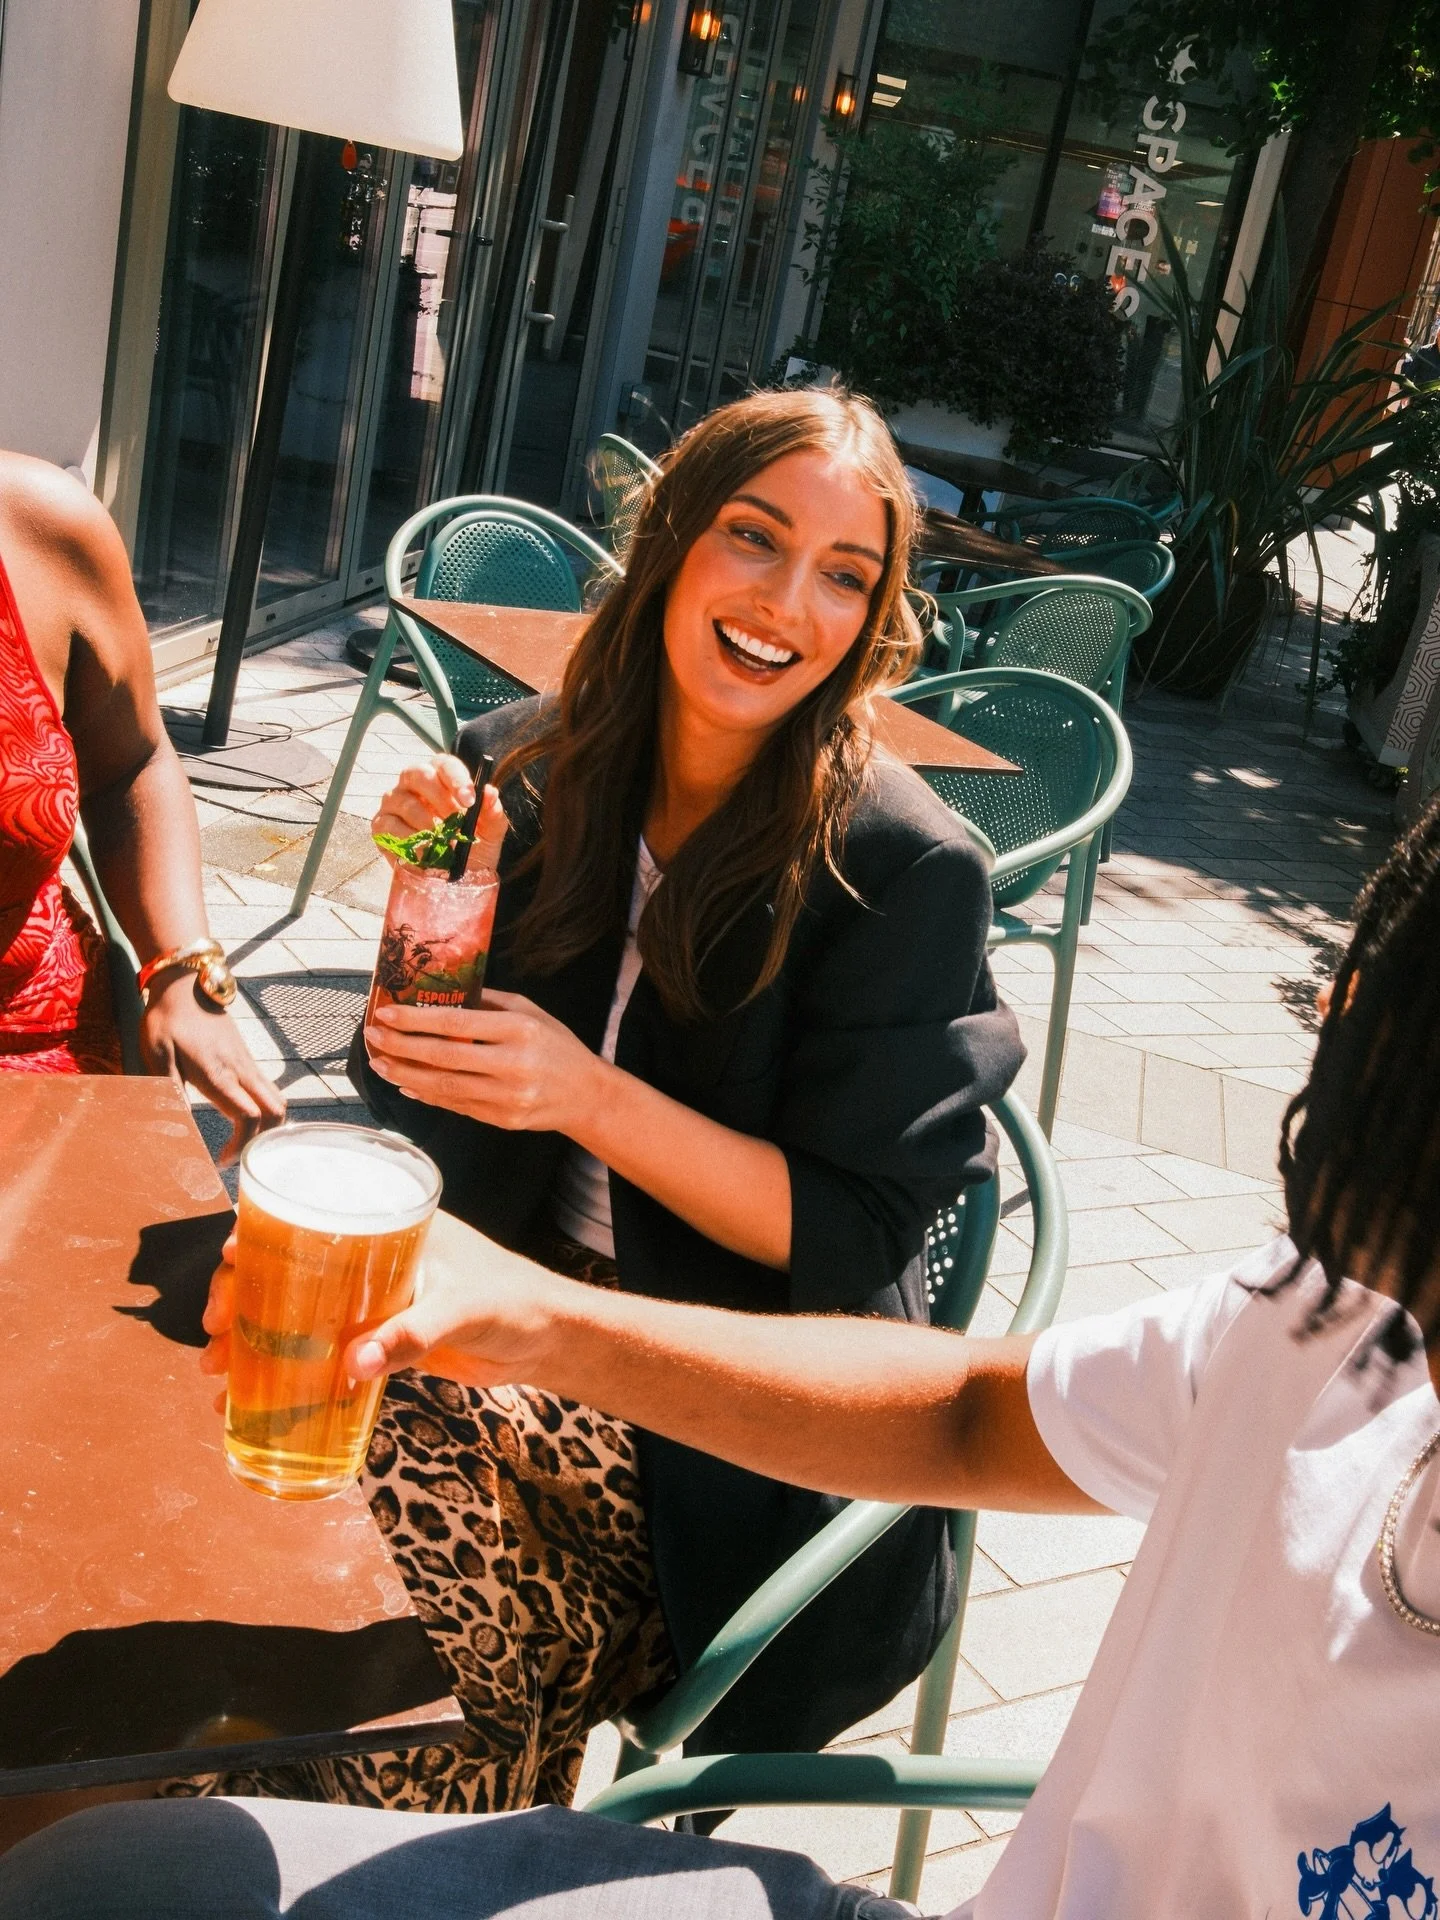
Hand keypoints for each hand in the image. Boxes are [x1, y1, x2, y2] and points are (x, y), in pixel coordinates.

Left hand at [141, 971, 285, 1162]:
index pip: (248, 1117)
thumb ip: (170, 1087)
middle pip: (275, 1112)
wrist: (185, 985)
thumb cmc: (168, 1020)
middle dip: (263, 1140)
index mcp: (219, 1074)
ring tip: (242, 1140)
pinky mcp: (247, 1059)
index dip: (240, 1145)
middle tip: (237, 1154)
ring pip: (277, 1101)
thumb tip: (179, 1120)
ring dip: (268, 1125)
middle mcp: (240, 1071)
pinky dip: (265, 1110)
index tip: (221, 1161)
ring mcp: (248, 1064)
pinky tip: (242, 1117)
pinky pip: (267, 1090)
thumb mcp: (157, 1054)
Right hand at [201, 1210, 565, 1397]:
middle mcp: (370, 1255)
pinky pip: (317, 1349)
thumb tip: (351, 1365)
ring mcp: (369, 1297)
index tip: (230, 1261)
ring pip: (293, 1309)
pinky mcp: (378, 1337)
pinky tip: (249, 1397)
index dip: (260, 1233)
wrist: (547, 1339)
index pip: (312, 1214)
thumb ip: (413, 1335)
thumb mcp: (465, 1309)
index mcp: (390, 1224)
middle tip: (212, 1329)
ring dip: (249, 1335)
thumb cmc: (515, 1302)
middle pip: (286, 1264)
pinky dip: (283, 1369)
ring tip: (214, 1371)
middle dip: (239, 1293)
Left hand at [365, 990, 605, 1136]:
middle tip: (373, 1037)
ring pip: (444, 1086)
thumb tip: (441, 994)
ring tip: (380, 1062)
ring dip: (405, 1074)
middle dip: (401, 1046)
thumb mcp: (531, 1012)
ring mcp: (507, 1097)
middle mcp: (513, 1065)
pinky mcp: (501, 1119)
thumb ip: (488, 1002)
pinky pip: (455, 1105)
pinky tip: (407, 1082)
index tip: (386, 1014)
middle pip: (443, 1057)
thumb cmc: (557, 1046)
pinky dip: (427, 1094)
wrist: (586, 1095)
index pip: (457, 1024)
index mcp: (520, 1031)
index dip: (416, 1020)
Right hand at [372, 754, 507, 872]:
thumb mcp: (490, 831)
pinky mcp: (381, 826)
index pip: (444, 764)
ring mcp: (394, 803)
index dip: (457, 778)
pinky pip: (390, 827)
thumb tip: (489, 792)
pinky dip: (411, 843)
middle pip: (418, 774)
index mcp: (440, 776)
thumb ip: (492, 811)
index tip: (470, 800)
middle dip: (440, 799)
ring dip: (429, 827)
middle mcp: (412, 783)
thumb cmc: (472, 847)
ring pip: (406, 804)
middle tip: (457, 822)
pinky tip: (426, 855)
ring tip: (446, 846)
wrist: (454, 879)